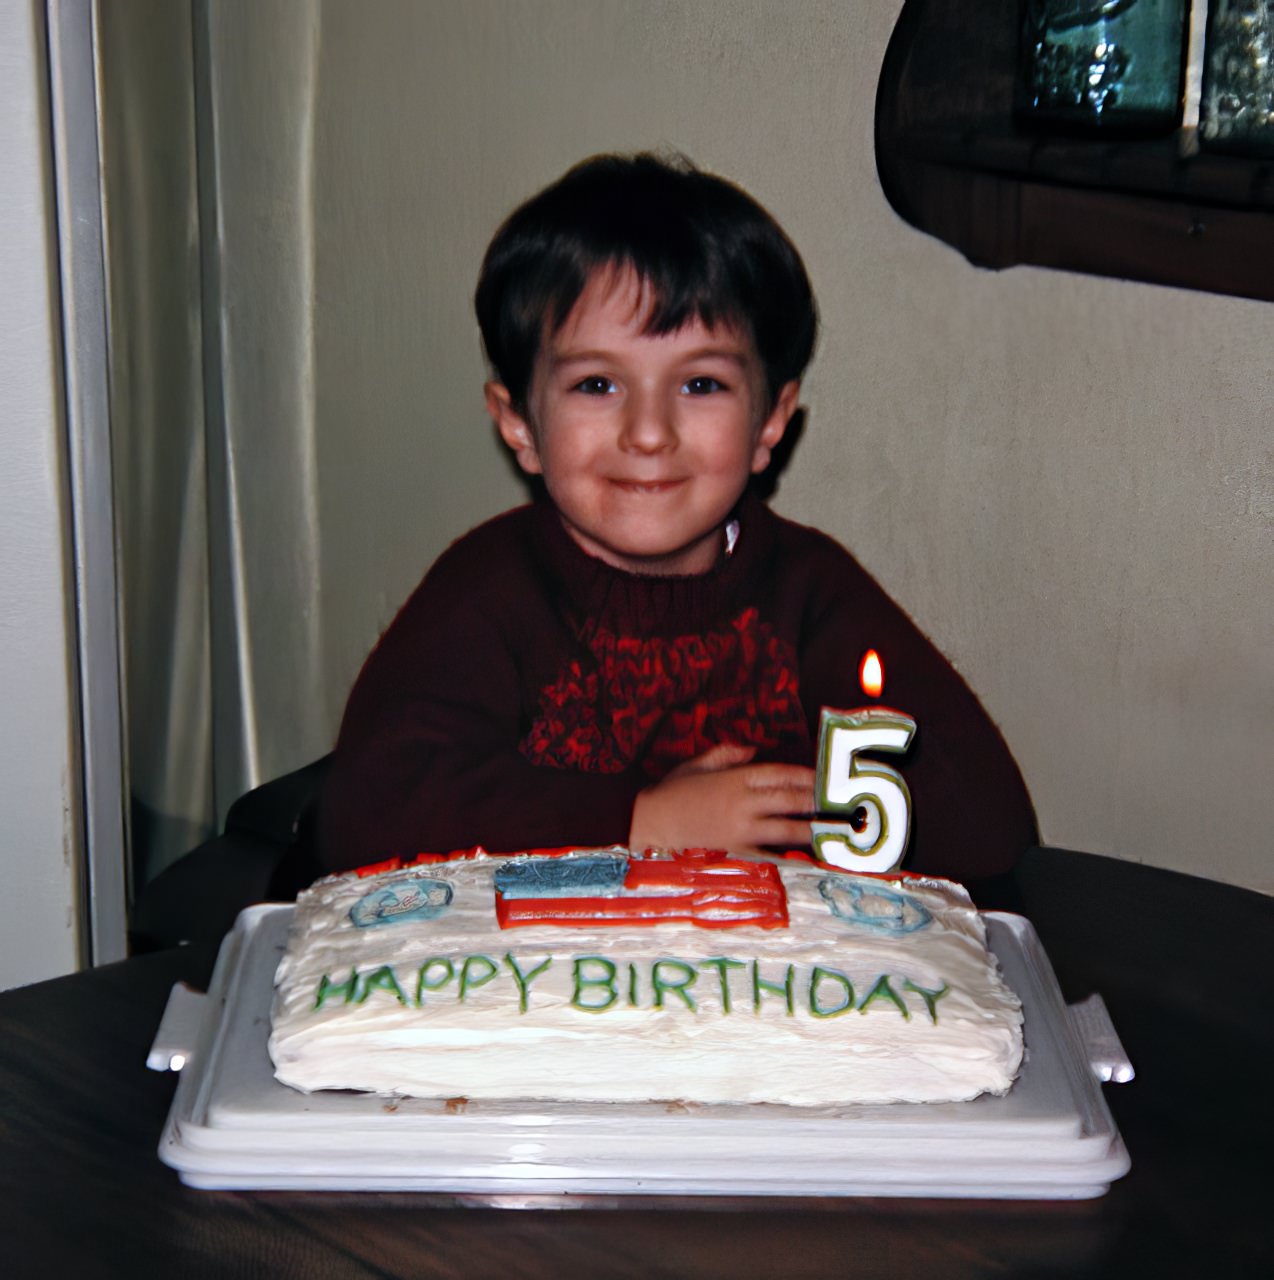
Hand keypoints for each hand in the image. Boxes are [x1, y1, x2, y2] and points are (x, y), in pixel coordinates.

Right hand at [628, 743, 815, 855]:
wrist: (647, 824)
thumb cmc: (670, 791)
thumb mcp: (697, 764)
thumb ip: (727, 754)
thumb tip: (754, 751)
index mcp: (734, 779)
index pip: (778, 774)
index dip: (804, 775)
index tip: (824, 777)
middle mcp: (741, 803)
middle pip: (788, 800)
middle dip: (815, 801)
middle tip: (840, 803)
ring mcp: (740, 829)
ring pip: (784, 829)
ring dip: (811, 829)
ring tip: (832, 830)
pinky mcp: (735, 850)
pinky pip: (768, 853)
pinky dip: (788, 855)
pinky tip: (806, 858)